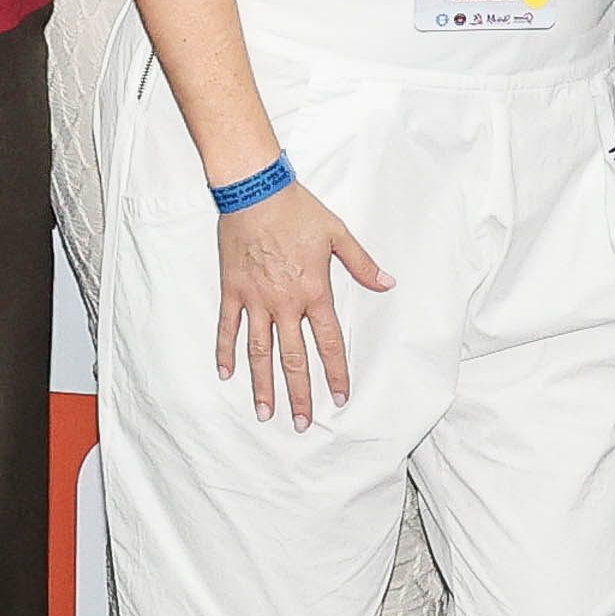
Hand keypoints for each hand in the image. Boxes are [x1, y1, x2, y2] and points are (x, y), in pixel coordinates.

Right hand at [212, 183, 391, 427]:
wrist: (255, 191)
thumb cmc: (297, 210)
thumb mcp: (338, 234)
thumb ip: (362, 264)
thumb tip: (388, 283)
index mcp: (314, 292)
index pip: (329, 343)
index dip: (335, 373)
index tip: (339, 398)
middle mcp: (284, 303)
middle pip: (293, 358)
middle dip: (299, 394)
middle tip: (302, 423)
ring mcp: (255, 300)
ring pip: (260, 352)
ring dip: (263, 384)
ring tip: (265, 412)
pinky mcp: (233, 291)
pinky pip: (228, 327)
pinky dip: (226, 351)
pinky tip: (226, 374)